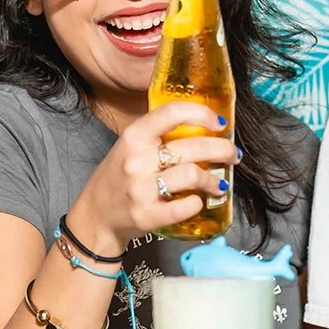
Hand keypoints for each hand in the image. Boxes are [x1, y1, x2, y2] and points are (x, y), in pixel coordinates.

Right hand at [65, 101, 237, 256]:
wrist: (95, 216)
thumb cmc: (117, 178)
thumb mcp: (129, 147)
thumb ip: (157, 135)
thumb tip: (200, 126)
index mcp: (134, 136)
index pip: (172, 112)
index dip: (202, 113)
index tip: (219, 122)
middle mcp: (137, 160)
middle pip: (193, 146)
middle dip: (222, 149)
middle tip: (233, 154)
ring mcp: (142, 189)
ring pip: (193, 175)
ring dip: (214, 180)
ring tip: (219, 183)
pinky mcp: (147, 215)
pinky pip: (185, 207)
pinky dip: (197, 204)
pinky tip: (198, 201)